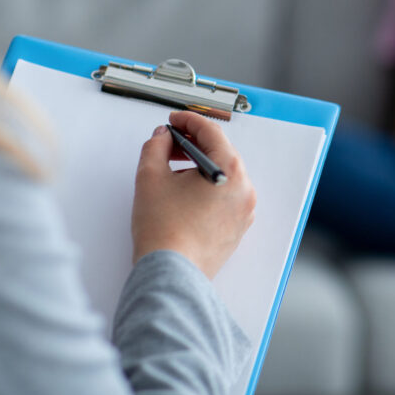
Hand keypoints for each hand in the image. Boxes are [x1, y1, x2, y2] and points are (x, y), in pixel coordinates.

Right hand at [131, 110, 256, 278]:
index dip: (188, 121)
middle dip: (192, 144)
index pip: (211, 132)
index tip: (174, 120)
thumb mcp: (150, 176)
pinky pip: (224, 197)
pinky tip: (183, 194)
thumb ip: (155, 146)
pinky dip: (207, 188)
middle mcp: (244, 190)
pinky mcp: (236, 229)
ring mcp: (243, 211)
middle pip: (220, 153)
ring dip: (199, 166)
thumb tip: (162, 137)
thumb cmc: (164, 231)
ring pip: (222, 176)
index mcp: (229, 172)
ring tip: (172, 171)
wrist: (170, 273)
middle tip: (168, 144)